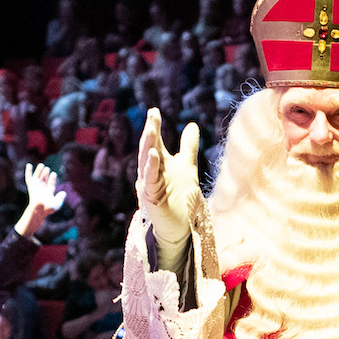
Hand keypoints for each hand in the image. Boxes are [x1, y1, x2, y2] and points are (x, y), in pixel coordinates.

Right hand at [20, 160, 66, 220]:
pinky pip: (28, 178)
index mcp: (48, 193)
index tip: (54, 174)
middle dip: (46, 174)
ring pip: (37, 177)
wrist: (39, 208)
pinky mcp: (31, 186)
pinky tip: (29, 165)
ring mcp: (36, 187)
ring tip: (42, 165)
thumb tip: (63, 193)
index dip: (52, 179)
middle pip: (44, 180)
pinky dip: (28, 171)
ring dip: (39, 171)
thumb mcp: (57, 203)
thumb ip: (60, 198)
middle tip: (47, 169)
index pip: (50, 184)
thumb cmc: (48, 208)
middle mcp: (42, 190)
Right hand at [135, 115, 199, 244]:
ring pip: (146, 163)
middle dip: (150, 132)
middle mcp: (150, 173)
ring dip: (148, 146)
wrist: (180, 227)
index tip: (154, 111)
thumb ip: (188, 147)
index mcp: (158, 164)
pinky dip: (151, 167)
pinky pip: (150, 181)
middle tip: (152, 115)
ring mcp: (149, 186)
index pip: (154, 143)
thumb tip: (192, 124)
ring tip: (152, 130)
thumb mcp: (186, 167)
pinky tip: (154, 154)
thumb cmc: (180, 197)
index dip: (154, 127)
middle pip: (148, 149)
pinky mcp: (151, 198)